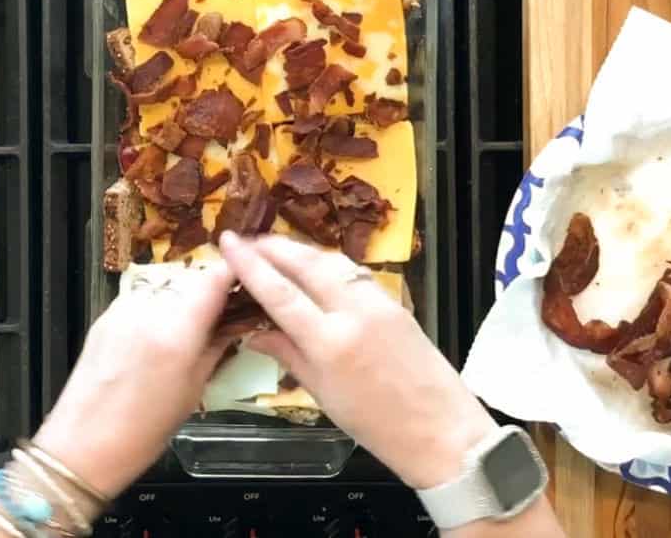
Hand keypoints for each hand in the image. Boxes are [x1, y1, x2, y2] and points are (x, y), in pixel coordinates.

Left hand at [33, 262, 235, 498]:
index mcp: (176, 330)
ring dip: (183, 300)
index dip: (233, 276)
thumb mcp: (193, 389)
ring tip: (189, 331)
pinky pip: (143, 299)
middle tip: (223, 316)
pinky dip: (158, 309)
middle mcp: (148, 309)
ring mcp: (123, 309)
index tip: (246, 286)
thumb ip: (216, 346)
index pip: (214, 277)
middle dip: (209, 293)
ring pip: (166, 287)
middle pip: (191, 279)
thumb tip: (236, 322)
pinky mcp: (105, 315)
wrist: (84, 443)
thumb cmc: (144, 429)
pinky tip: (159, 338)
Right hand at [218, 232, 496, 489]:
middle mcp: (354, 313)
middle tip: (248, 240)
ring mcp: (378, 303)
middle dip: (274, 246)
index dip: (249, 264)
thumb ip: (288, 355)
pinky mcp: (395, 302)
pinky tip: (315, 268)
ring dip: (301, 250)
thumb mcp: (323, 395)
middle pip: (307, 263)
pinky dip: (328, 263)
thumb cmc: (376, 426)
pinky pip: (354, 272)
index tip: (228, 243)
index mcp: (330, 343)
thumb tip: (254, 330)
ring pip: (332, 261)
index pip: (279, 292)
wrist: (442, 431)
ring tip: (275, 249)